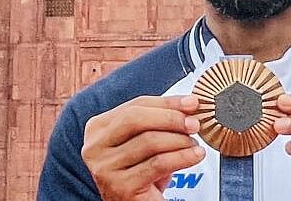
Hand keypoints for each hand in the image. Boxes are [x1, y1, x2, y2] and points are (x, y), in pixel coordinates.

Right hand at [81, 95, 205, 199]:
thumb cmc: (142, 174)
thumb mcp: (146, 142)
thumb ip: (160, 120)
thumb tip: (190, 104)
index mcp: (97, 129)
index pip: (134, 105)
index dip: (166, 102)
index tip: (192, 103)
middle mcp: (94, 147)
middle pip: (135, 119)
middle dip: (170, 118)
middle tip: (194, 124)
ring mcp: (104, 168)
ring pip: (149, 141)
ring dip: (179, 140)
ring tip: (195, 144)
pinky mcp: (120, 187)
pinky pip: (158, 164)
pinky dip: (182, 157)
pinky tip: (195, 156)